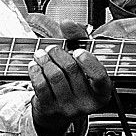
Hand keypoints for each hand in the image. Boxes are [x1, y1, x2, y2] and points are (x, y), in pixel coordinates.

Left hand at [29, 20, 113, 135]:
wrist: (56, 113)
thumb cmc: (73, 83)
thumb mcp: (82, 62)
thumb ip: (78, 39)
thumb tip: (67, 23)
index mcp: (102, 92)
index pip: (99, 76)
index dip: (88, 61)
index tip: (78, 50)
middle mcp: (87, 103)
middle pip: (71, 70)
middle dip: (58, 54)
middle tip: (52, 48)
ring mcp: (68, 108)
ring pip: (54, 76)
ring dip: (45, 61)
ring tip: (41, 54)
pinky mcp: (50, 109)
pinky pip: (41, 86)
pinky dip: (35, 72)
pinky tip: (34, 66)